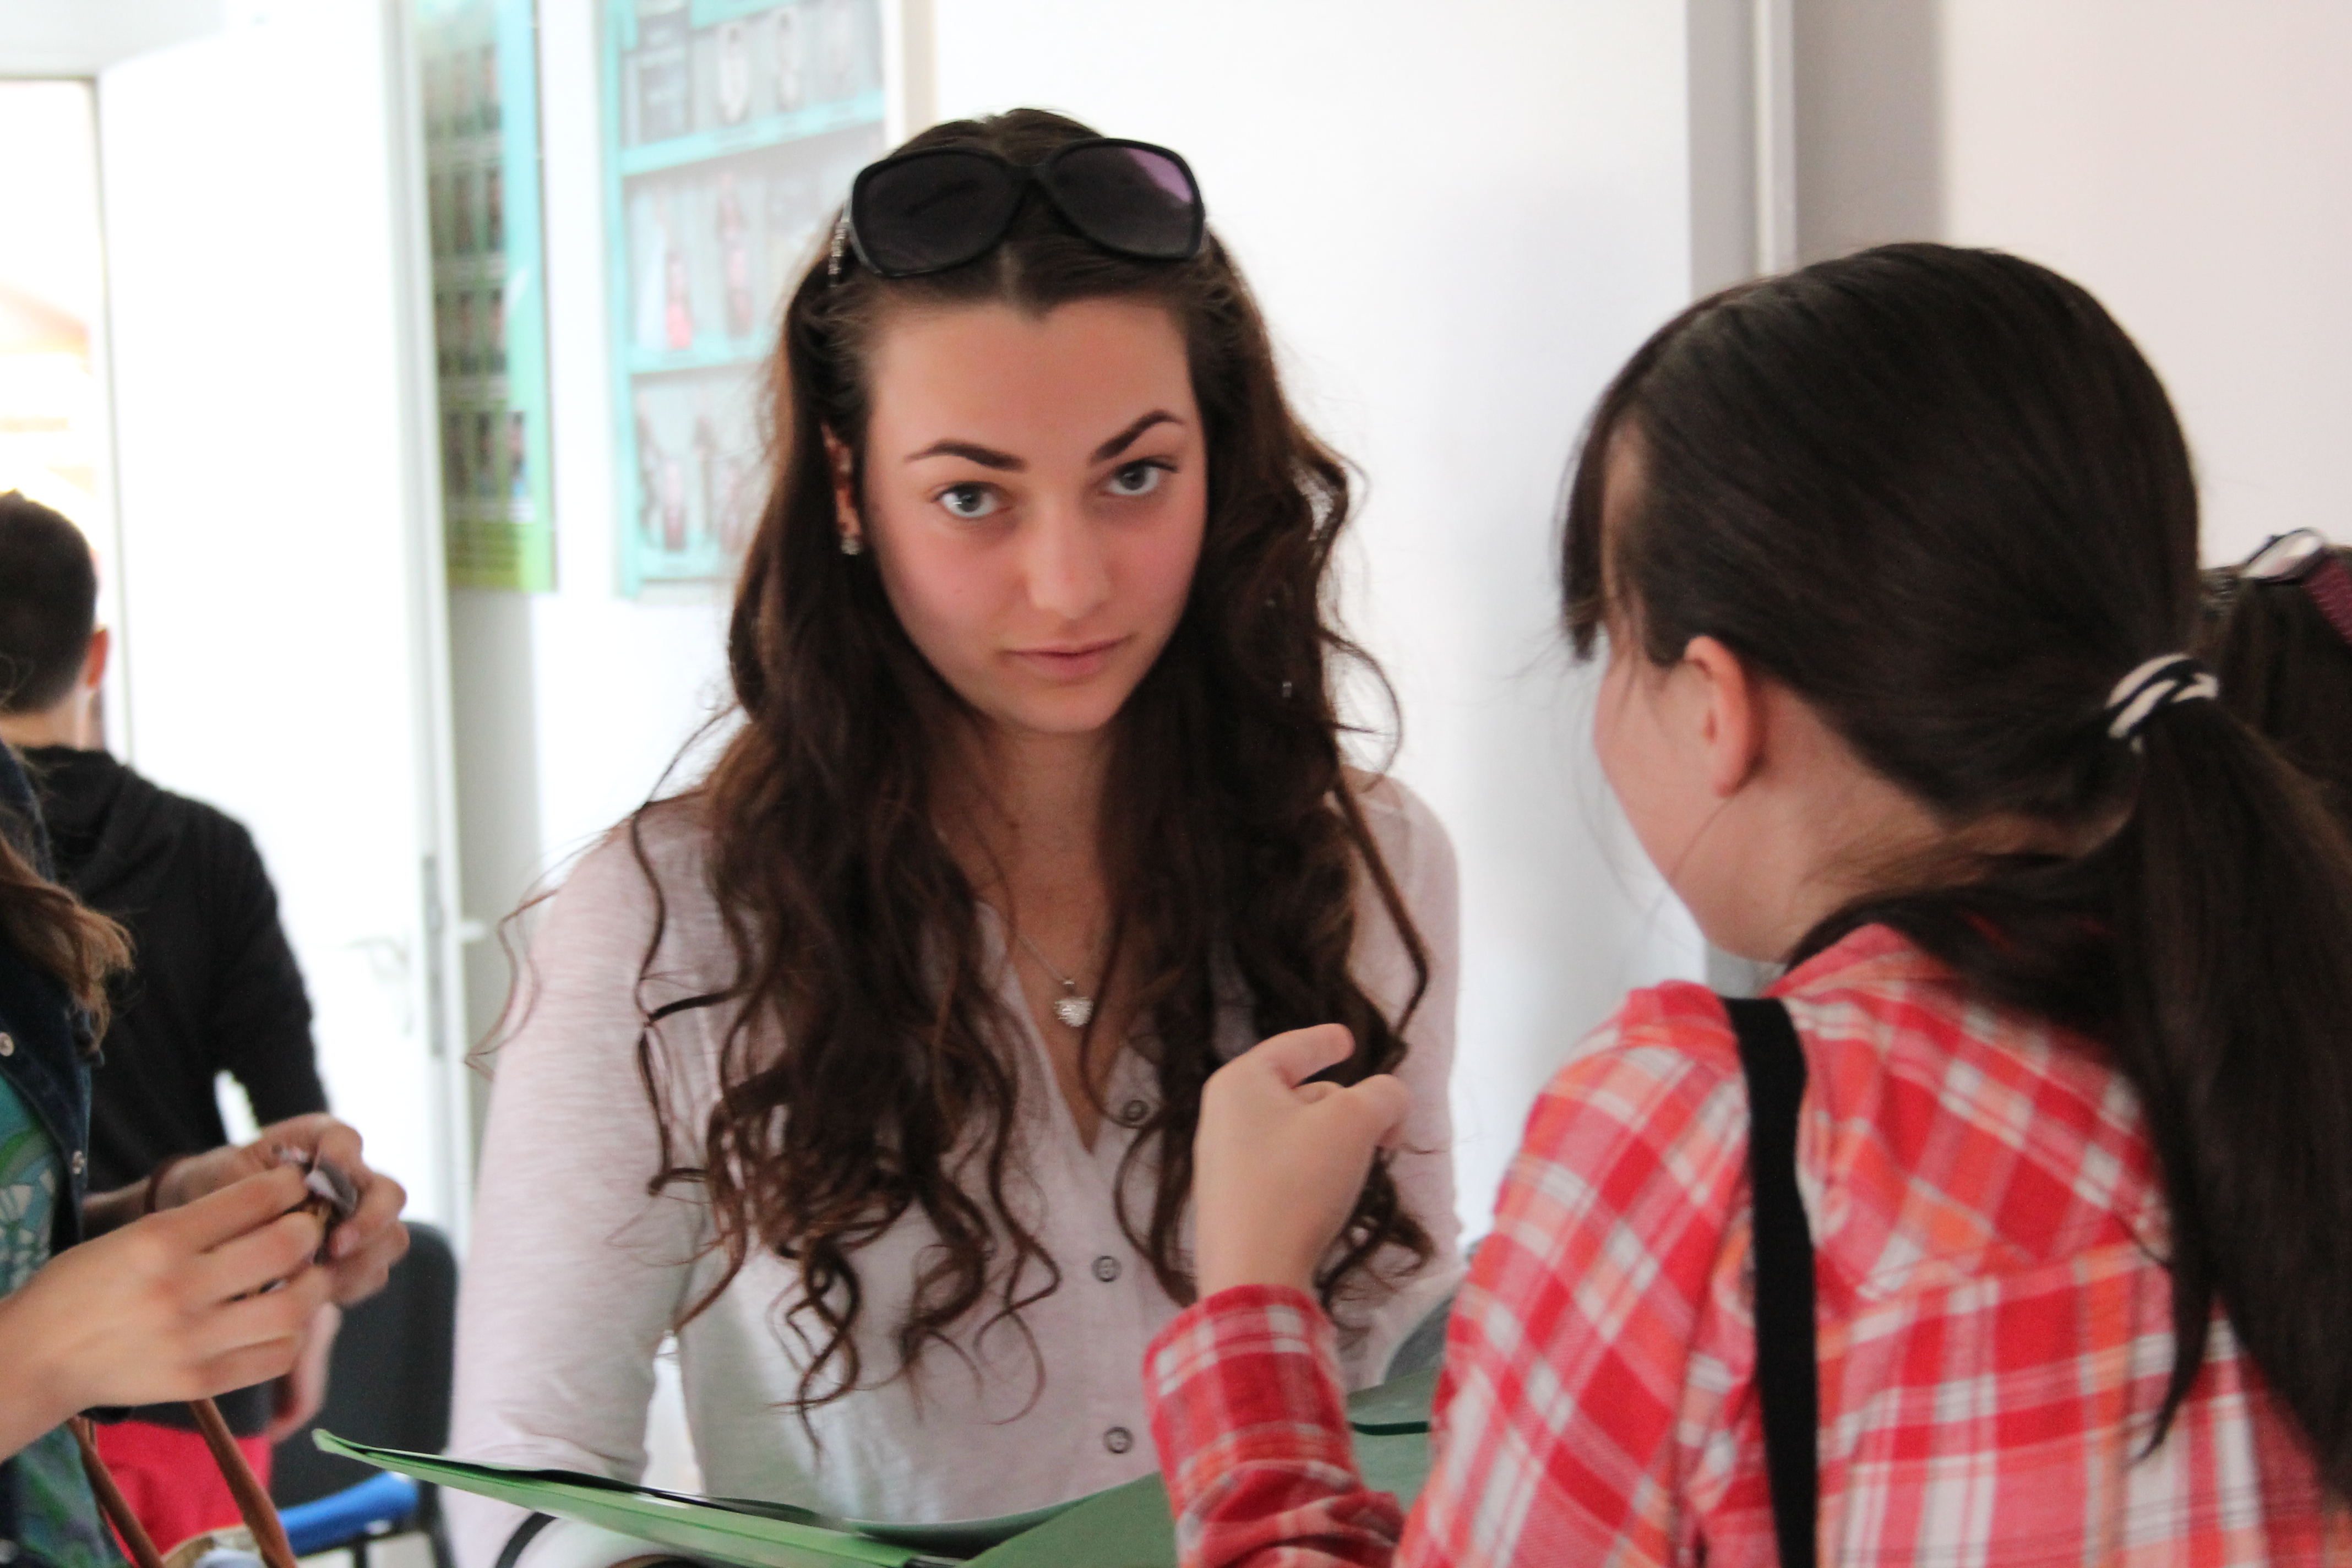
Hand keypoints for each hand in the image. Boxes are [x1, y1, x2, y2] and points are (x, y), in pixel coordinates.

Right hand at [0, 1167, 332, 1453]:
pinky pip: (277, 1356)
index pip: (256, 1198)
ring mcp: (193, 1341)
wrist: (37, 1357)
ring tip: (305, 1277)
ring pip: (294, 1307)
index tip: (297, 1186)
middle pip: (286, 1246)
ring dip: (314, 1286)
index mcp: (159, 1241)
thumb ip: (200, 1220)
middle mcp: (180, 1289)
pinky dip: (293, 1334)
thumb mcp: (132, 1235)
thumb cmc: (87, 1286)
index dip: (291, 1185)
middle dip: (310, 1230)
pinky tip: (281, 1321)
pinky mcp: (199, 1382)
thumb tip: (277, 1198)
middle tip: (307, 1230)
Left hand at [156, 1114, 409, 1305]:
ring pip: (392, 1238)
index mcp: (322, 1141)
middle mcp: (352, 1177)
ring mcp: (360, 1217)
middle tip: (335, 1246)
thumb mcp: (225, 1178)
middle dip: (370, 1222)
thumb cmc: (218, 1185)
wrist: (208, 1216)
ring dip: (362, 1260)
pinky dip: (350, 1285)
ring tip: (321, 1278)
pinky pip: (373, 1273)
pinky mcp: (355, 1256)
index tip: (316, 1181)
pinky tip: (315, 1292)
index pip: (346, 1140)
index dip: (341, 1160)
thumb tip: (289, 1233)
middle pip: (390, 1194)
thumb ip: (256, 1195)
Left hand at [1193, 1024, 1410, 1299]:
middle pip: (1301, 1093)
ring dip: (1336, 1143)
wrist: (1252, 1273)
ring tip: (1362, 1164)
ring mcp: (1224, 1165)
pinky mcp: (1235, 1205)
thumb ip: (1384, 1096)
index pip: (1291, 1048)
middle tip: (1387, 1132)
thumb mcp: (1355, 1122)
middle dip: (1348, 1105)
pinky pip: (1285, 1170)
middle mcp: (1223, 1118)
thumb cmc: (1297, 1182)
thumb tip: (1390, 1100)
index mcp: (1240, 1083)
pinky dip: (1316, 1173)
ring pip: (1296, 1135)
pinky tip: (1333, 1197)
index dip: (1323, 1041)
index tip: (1347, 1040)